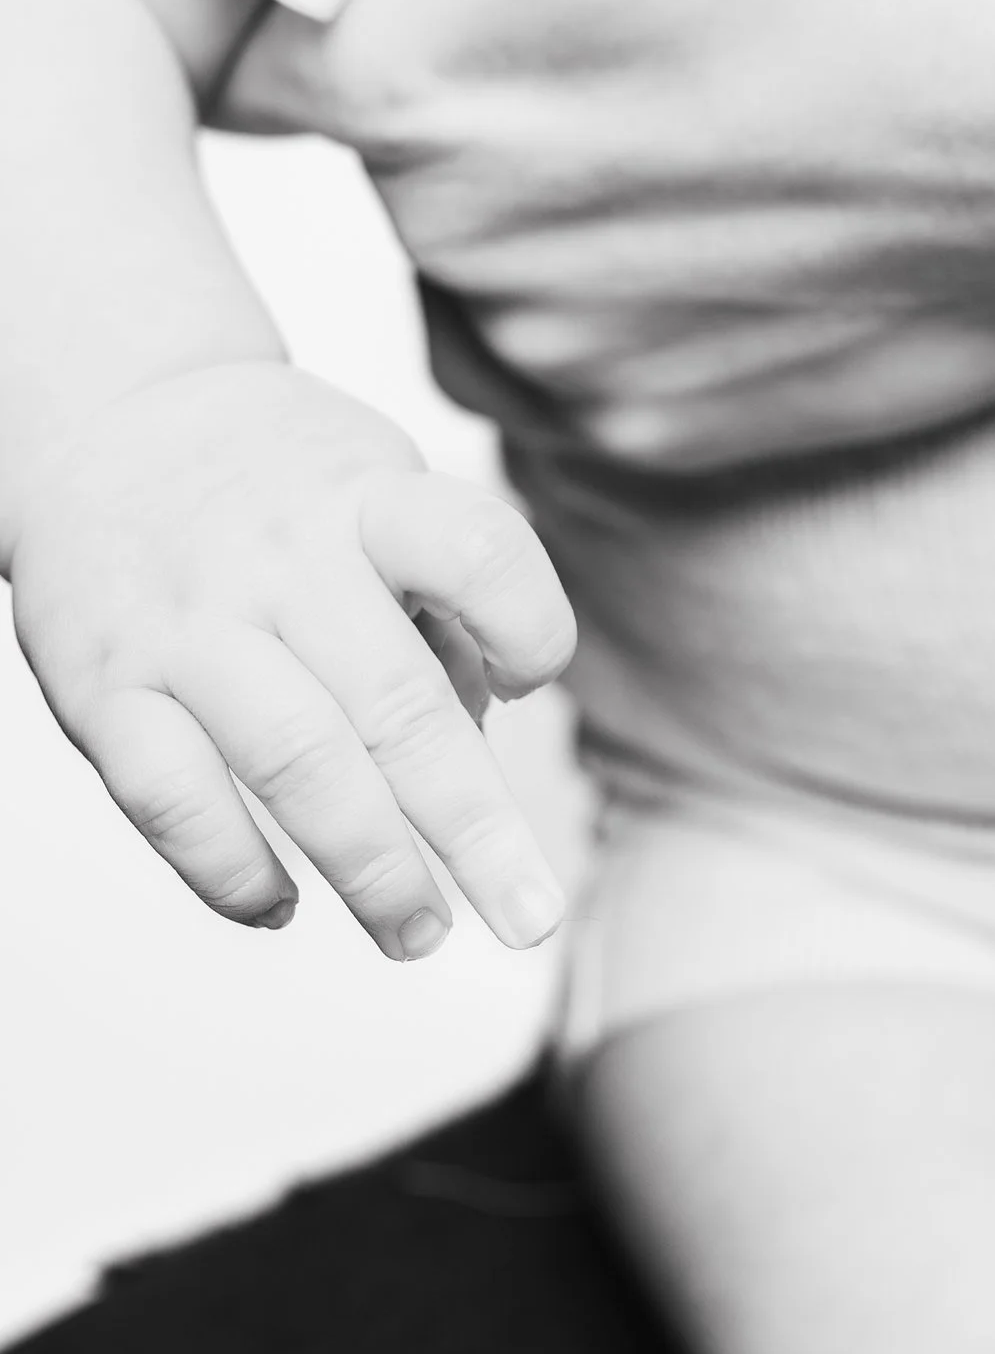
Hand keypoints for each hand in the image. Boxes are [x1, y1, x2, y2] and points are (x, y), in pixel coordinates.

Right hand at [8, 359, 574, 954]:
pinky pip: (173, 801)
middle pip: (395, 704)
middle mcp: (281, 559)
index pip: (478, 553)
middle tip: (527, 915)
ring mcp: (189, 627)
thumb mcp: (379, 491)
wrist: (107, 419)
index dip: (527, 624)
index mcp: (368, 498)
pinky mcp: (106, 689)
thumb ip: (435, 608)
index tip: (529, 676)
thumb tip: (476, 745)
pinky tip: (281, 907)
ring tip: (419, 934)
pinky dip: (231, 870)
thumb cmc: (280, 481)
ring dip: (369, 868)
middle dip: (471, 827)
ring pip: (294, 764)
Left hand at [151, 0, 994, 463]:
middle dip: (482, 23)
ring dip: (570, 149)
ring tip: (751, 60)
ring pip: (485, 227)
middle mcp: (451, 244)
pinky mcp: (663, 434)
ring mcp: (559, 360)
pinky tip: (782, 174)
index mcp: (410, 61)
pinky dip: (654, 256)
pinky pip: (585, 329)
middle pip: (379, 110)